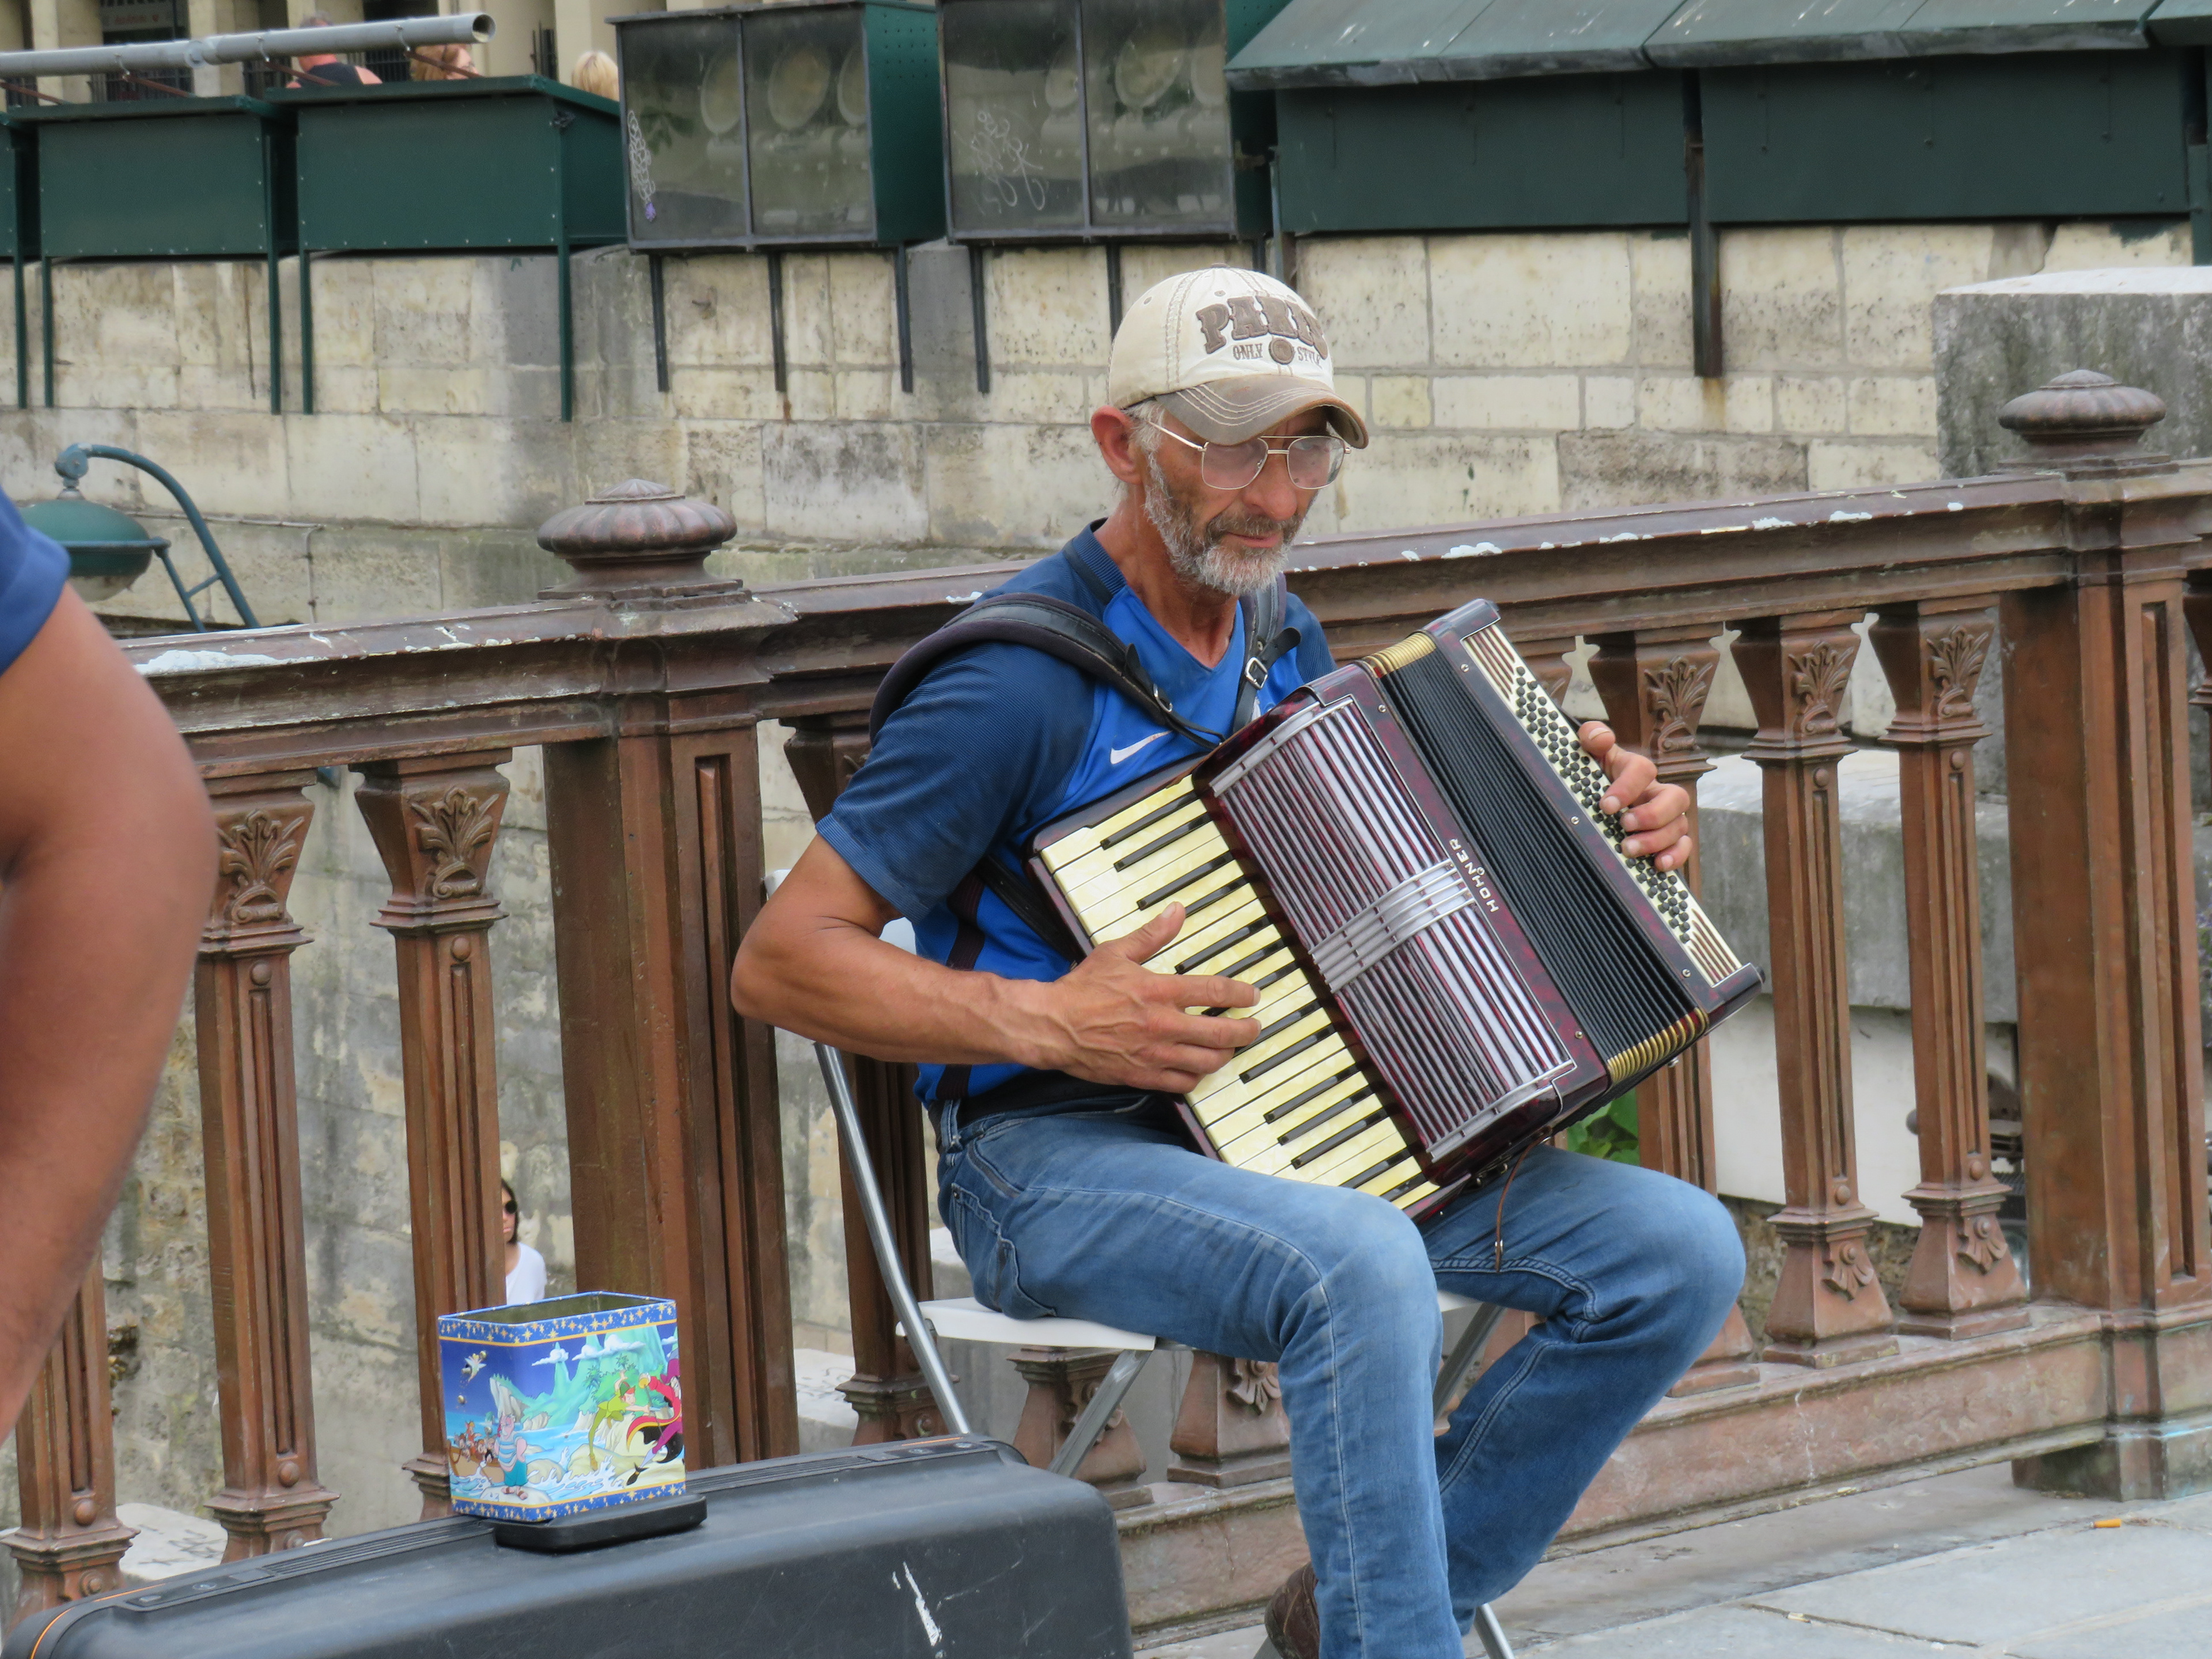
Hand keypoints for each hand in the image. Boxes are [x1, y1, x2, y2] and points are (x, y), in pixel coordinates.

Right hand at [1024, 904, 1260, 1091]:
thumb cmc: (1083, 989)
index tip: (1252, 996)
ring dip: (1226, 1055)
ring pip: (1208, 1062)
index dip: (1241, 994)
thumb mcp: (1116, 952)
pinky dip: (1198, 1076)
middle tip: (1253, 1027)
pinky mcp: (1143, 1075)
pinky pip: (1183, 1083)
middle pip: (1221, 1033)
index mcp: (1159, 991)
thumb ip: (1152, 935)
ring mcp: (1155, 1053)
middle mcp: (1163, 1025)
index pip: (1214, 991)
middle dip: (1246, 1030)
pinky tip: (1199, 1068)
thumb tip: (1176, 911)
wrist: (1054, 1026)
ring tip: (1230, 1048)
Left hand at [1578, 722, 1692, 871]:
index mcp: (1636, 770)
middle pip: (1675, 797)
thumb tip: (1601, 737)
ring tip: (1628, 849)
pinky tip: (1657, 864)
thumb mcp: (1588, 754)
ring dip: (1657, 839)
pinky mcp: (1667, 840)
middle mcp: (1656, 792)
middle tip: (1624, 825)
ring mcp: (1665, 817)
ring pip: (1679, 825)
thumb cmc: (1593, 776)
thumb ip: (1591, 736)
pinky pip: (1684, 846)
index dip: (1627, 787)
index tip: (1606, 805)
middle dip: (1651, 814)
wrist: (1591, 797)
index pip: (1644, 769)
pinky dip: (1675, 856)